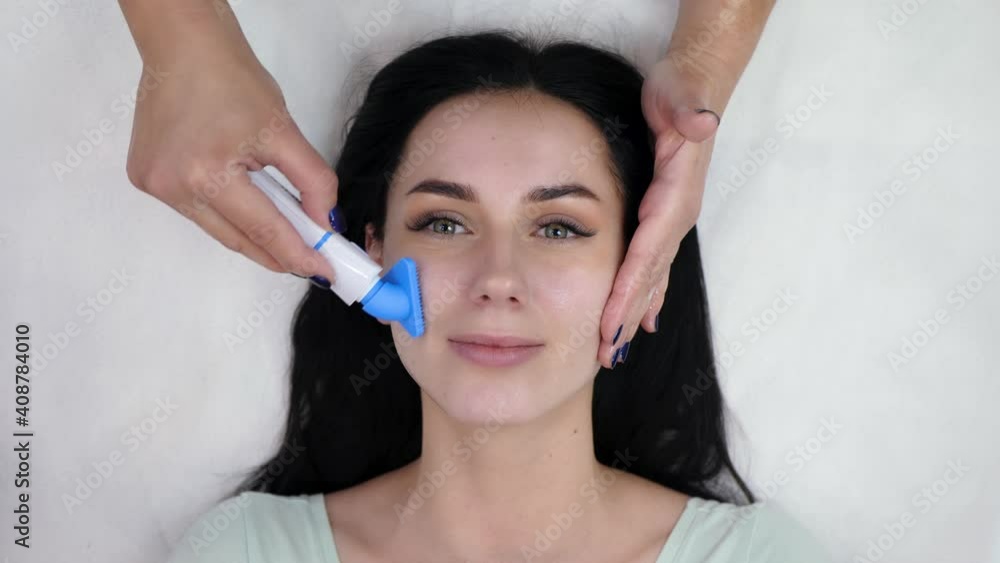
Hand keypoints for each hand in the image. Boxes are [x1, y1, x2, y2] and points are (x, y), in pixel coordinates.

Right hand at [123, 31, 339, 281]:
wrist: (184, 47)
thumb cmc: (235, 81)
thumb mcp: (285, 131)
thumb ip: (312, 181)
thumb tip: (325, 223)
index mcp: (207, 174)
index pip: (264, 229)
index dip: (298, 254)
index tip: (325, 273)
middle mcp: (174, 187)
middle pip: (237, 238)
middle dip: (277, 253)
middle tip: (309, 262)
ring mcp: (154, 185)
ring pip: (216, 229)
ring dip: (251, 235)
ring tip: (284, 236)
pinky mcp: (144, 178)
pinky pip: (196, 211)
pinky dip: (224, 213)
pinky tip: (243, 205)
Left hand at [598, 55, 719, 368]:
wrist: (696, 86)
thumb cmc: (681, 90)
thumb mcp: (680, 94)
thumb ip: (688, 110)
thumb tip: (702, 120)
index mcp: (675, 197)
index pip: (647, 253)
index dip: (628, 291)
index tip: (609, 325)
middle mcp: (677, 216)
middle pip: (649, 277)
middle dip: (626, 318)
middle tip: (604, 356)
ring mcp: (674, 220)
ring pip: (652, 278)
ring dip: (633, 315)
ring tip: (615, 351)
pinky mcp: (667, 217)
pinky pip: (657, 266)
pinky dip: (649, 295)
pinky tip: (643, 321)